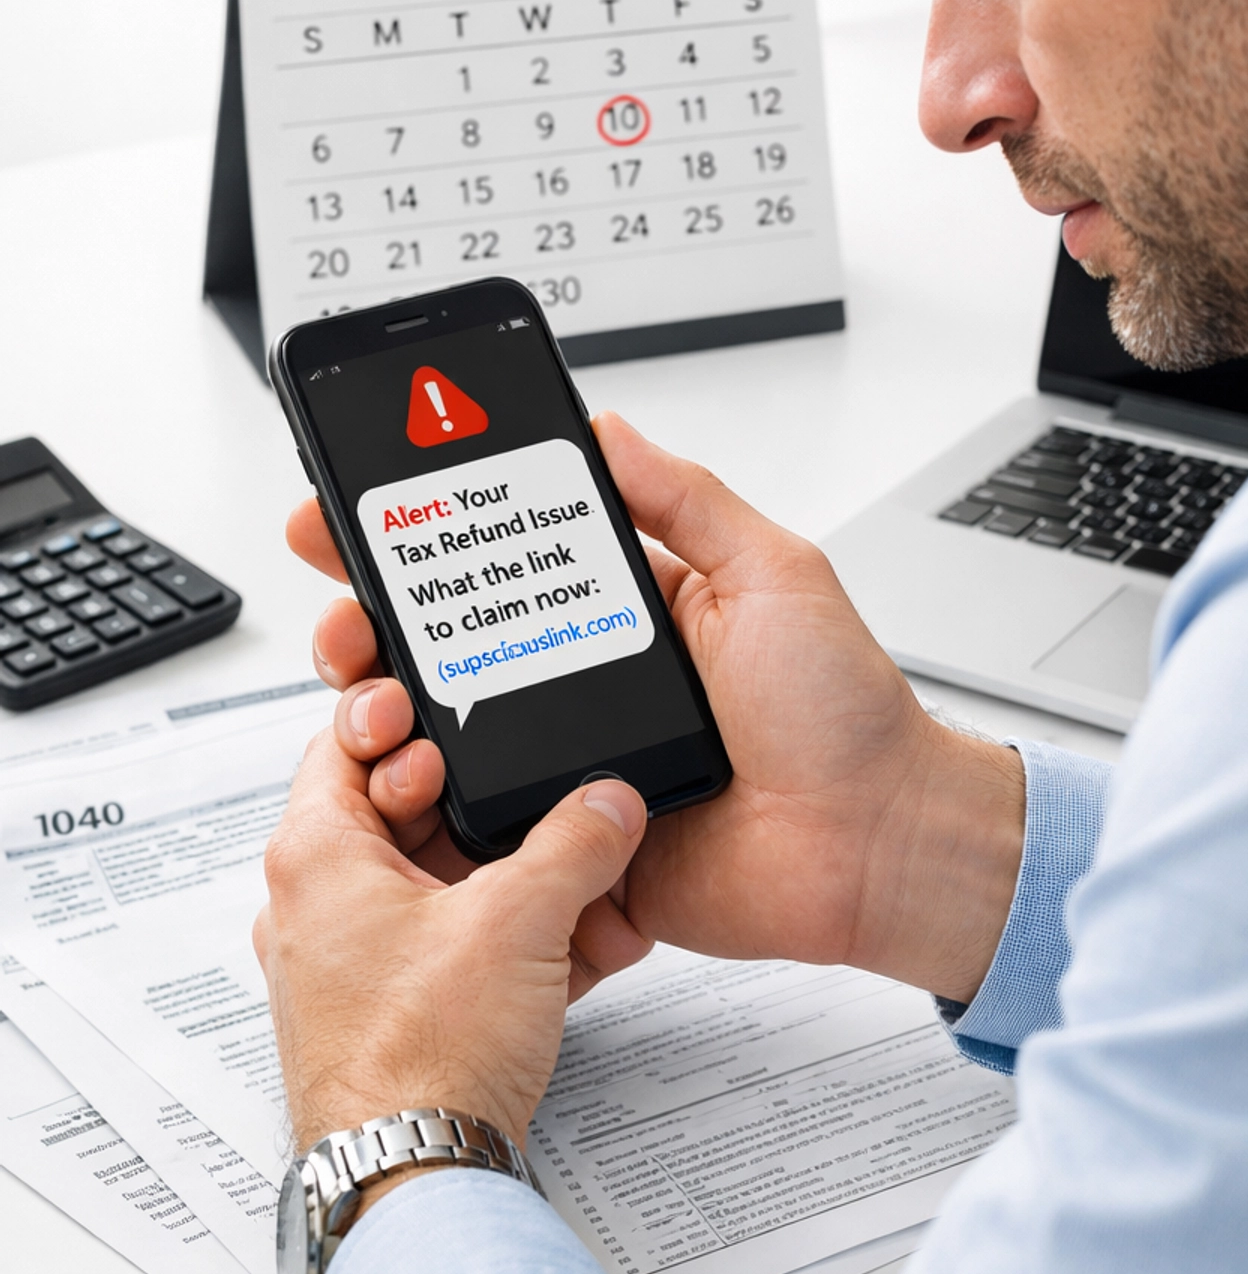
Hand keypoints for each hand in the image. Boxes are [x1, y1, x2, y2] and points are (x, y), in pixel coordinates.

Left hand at [254, 721, 650, 1151]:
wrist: (416, 1178)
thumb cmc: (420, 1059)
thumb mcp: (518, 921)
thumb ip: (576, 844)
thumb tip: (610, 803)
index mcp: (315, 857)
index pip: (345, 744)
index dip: (405, 718)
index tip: (457, 719)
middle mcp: (317, 907)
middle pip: (402, 814)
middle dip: (484, 807)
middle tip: (532, 794)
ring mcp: (351, 964)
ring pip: (436, 884)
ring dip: (510, 875)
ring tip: (575, 869)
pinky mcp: (390, 1013)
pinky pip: (451, 947)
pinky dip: (508, 934)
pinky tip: (577, 940)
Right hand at [285, 415, 1023, 1003]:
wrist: (877, 847)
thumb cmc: (846, 716)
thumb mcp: (774, 572)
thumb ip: (687, 499)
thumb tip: (606, 427)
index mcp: (634, 612)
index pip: (510, 561)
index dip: (433, 536)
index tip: (362, 509)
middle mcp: (593, 684)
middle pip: (455, 647)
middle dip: (379, 619)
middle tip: (344, 603)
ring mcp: (577, 766)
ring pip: (452, 737)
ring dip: (393, 709)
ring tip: (366, 686)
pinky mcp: (574, 843)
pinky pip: (487, 828)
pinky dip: (438, 809)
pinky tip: (404, 778)